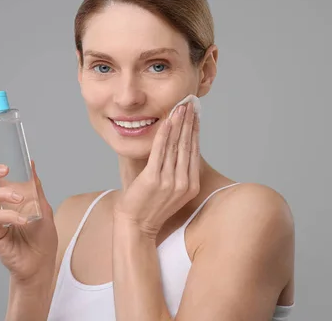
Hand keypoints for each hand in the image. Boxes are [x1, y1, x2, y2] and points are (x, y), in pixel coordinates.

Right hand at [0, 141, 57, 285]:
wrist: (42, 264)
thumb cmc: (41, 237)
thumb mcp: (43, 206)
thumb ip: (34, 186)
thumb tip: (30, 162)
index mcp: (8, 197)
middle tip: (4, 169)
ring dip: (3, 193)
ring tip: (20, 199)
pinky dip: (10, 215)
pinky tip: (24, 220)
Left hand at [113, 102, 199, 237]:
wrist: (136, 227)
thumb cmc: (149, 207)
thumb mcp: (170, 190)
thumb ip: (176, 172)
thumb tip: (176, 149)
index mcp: (190, 186)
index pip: (194, 151)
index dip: (195, 130)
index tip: (195, 114)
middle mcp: (183, 183)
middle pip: (188, 145)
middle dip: (189, 122)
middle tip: (191, 104)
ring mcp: (169, 182)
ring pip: (176, 146)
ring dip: (179, 123)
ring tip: (181, 107)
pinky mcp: (153, 179)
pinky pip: (160, 151)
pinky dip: (164, 134)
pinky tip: (167, 121)